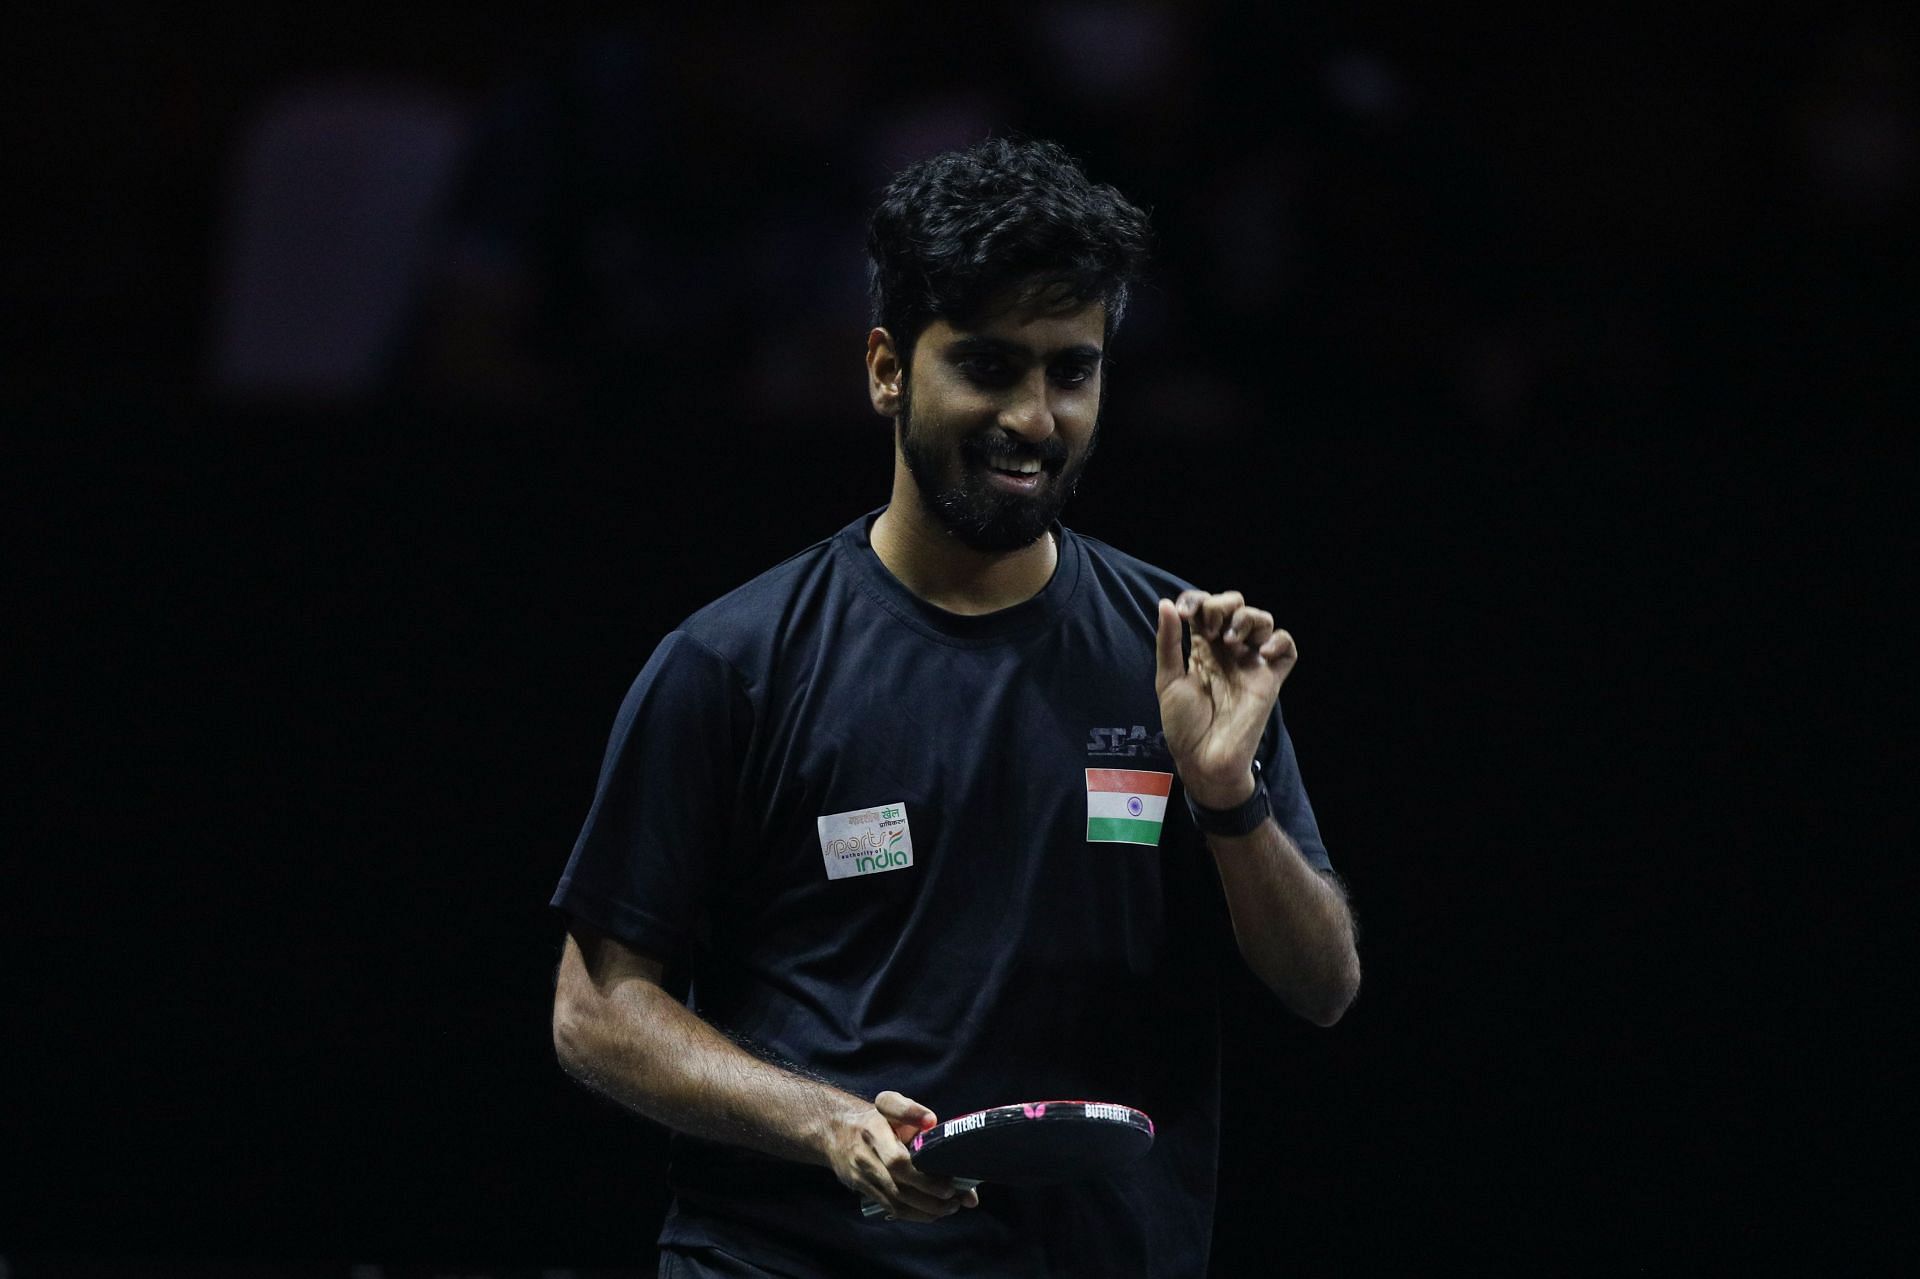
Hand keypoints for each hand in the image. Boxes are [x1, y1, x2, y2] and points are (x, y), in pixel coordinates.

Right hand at [826, 1090, 979, 1221]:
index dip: (924, 1177)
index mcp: (874, 1132)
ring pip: (897, 1202)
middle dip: (932, 1196)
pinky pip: (890, 1207)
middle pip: (901, 1186)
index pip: (897, 1161)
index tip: (949, 1184)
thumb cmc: (873, 1118)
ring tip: (951, 1207)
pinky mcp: (862, 1190)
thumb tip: (932, 1122)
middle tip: (957, 1197)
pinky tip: (932, 1213)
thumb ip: (910, 1110)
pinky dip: (914, 1214)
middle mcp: (866, 1157)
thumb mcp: (888, 1104)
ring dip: (926, 1210)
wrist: (834, 1131)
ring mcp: (863, 1177)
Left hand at [1155, 590, 1297, 807]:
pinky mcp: (1270, 679)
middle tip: (1211, 628)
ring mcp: (1250, 663)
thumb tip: (1166, 604)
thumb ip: (1168, 642)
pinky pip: (1287, 650)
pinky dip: (1280, 640)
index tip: (1185, 614)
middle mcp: (1227, 651)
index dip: (1197, 600)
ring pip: (1262, 620)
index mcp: (1201, 648)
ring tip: (1231, 641)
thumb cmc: (1183, 724)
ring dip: (1247, 618)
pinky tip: (1261, 650)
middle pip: (1235, 606)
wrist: (1204, 759)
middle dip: (1222, 605)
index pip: (1205, 608)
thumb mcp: (1167, 680)